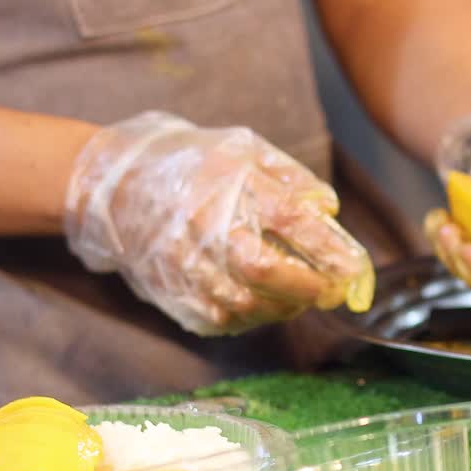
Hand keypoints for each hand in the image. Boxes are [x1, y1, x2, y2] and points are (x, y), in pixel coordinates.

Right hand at [64, 112, 372, 335]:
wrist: (114, 187)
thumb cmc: (190, 164)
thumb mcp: (244, 149)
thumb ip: (291, 179)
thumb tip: (329, 211)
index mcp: (229, 184)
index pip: (291, 223)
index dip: (331, 252)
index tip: (356, 271)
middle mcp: (205, 227)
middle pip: (266, 272)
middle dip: (309, 288)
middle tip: (332, 290)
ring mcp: (184, 265)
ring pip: (246, 304)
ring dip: (285, 307)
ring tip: (301, 295)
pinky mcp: (173, 295)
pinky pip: (222, 320)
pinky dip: (253, 317)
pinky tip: (265, 303)